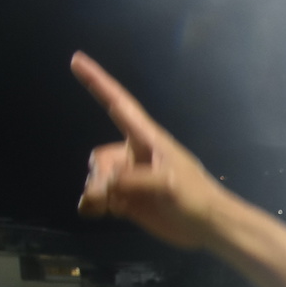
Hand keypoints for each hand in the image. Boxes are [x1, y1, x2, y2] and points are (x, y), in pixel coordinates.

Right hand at [72, 52, 226, 249]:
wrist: (208, 226)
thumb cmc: (195, 197)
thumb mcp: (167, 183)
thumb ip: (133, 180)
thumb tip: (104, 186)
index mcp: (147, 139)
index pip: (118, 104)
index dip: (97, 82)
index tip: (77, 59)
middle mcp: (134, 154)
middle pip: (101, 158)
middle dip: (100, 176)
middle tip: (109, 195)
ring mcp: (130, 178)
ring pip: (97, 179)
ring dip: (95, 193)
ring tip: (105, 207)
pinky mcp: (127, 200)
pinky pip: (99, 197)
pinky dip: (93, 204)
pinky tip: (94, 212)